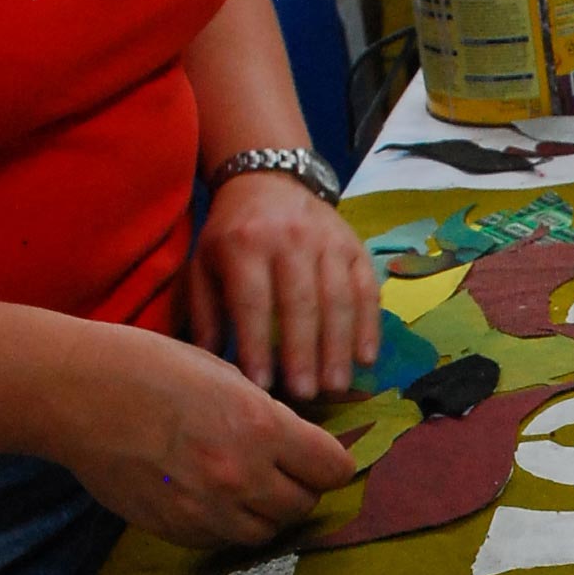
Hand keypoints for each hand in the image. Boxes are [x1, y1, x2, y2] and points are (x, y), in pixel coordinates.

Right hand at [55, 320, 355, 546]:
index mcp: (261, 426)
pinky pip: (223, 541)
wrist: (78, 394)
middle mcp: (241, 475)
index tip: (320, 456)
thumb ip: (267, 415)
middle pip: (303, 505)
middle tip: (280, 469)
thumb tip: (299, 443)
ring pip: (265, 532)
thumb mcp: (225, 375)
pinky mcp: (176, 529)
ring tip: (244, 484)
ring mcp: (207, 509)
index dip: (330, 462)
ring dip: (265, 512)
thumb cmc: (149, 368)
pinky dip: (227, 525)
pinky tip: (210, 496)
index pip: (333, 469)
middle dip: (299, 487)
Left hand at [188, 170, 383, 404]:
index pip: (254, 301)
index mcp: (245, 243)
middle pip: (301, 302)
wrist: (268, 179)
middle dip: (304, 352)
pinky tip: (366, 358)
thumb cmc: (231, 234)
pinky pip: (367, 288)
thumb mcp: (203, 264)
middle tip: (307, 395)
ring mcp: (328, 240)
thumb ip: (205, 313)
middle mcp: (289, 238)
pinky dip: (370, 325)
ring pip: (338, 298)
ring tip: (337, 386)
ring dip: (339, 346)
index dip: (258, 345)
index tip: (261, 385)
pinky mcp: (355, 245)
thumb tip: (211, 368)